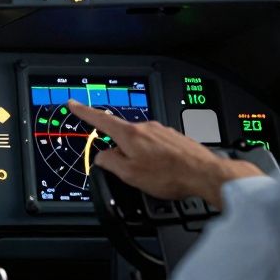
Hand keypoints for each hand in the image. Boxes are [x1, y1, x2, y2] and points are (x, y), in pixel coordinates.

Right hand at [67, 100, 262, 206]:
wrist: (205, 174)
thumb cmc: (170, 175)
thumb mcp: (130, 175)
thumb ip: (110, 163)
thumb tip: (102, 156)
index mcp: (130, 134)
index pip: (100, 119)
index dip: (84, 112)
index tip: (74, 103)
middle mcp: (146, 126)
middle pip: (123, 136)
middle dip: (123, 152)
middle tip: (133, 173)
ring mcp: (162, 130)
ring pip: (141, 142)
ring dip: (142, 157)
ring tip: (155, 176)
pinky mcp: (175, 137)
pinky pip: (157, 146)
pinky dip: (157, 158)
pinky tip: (166, 172)